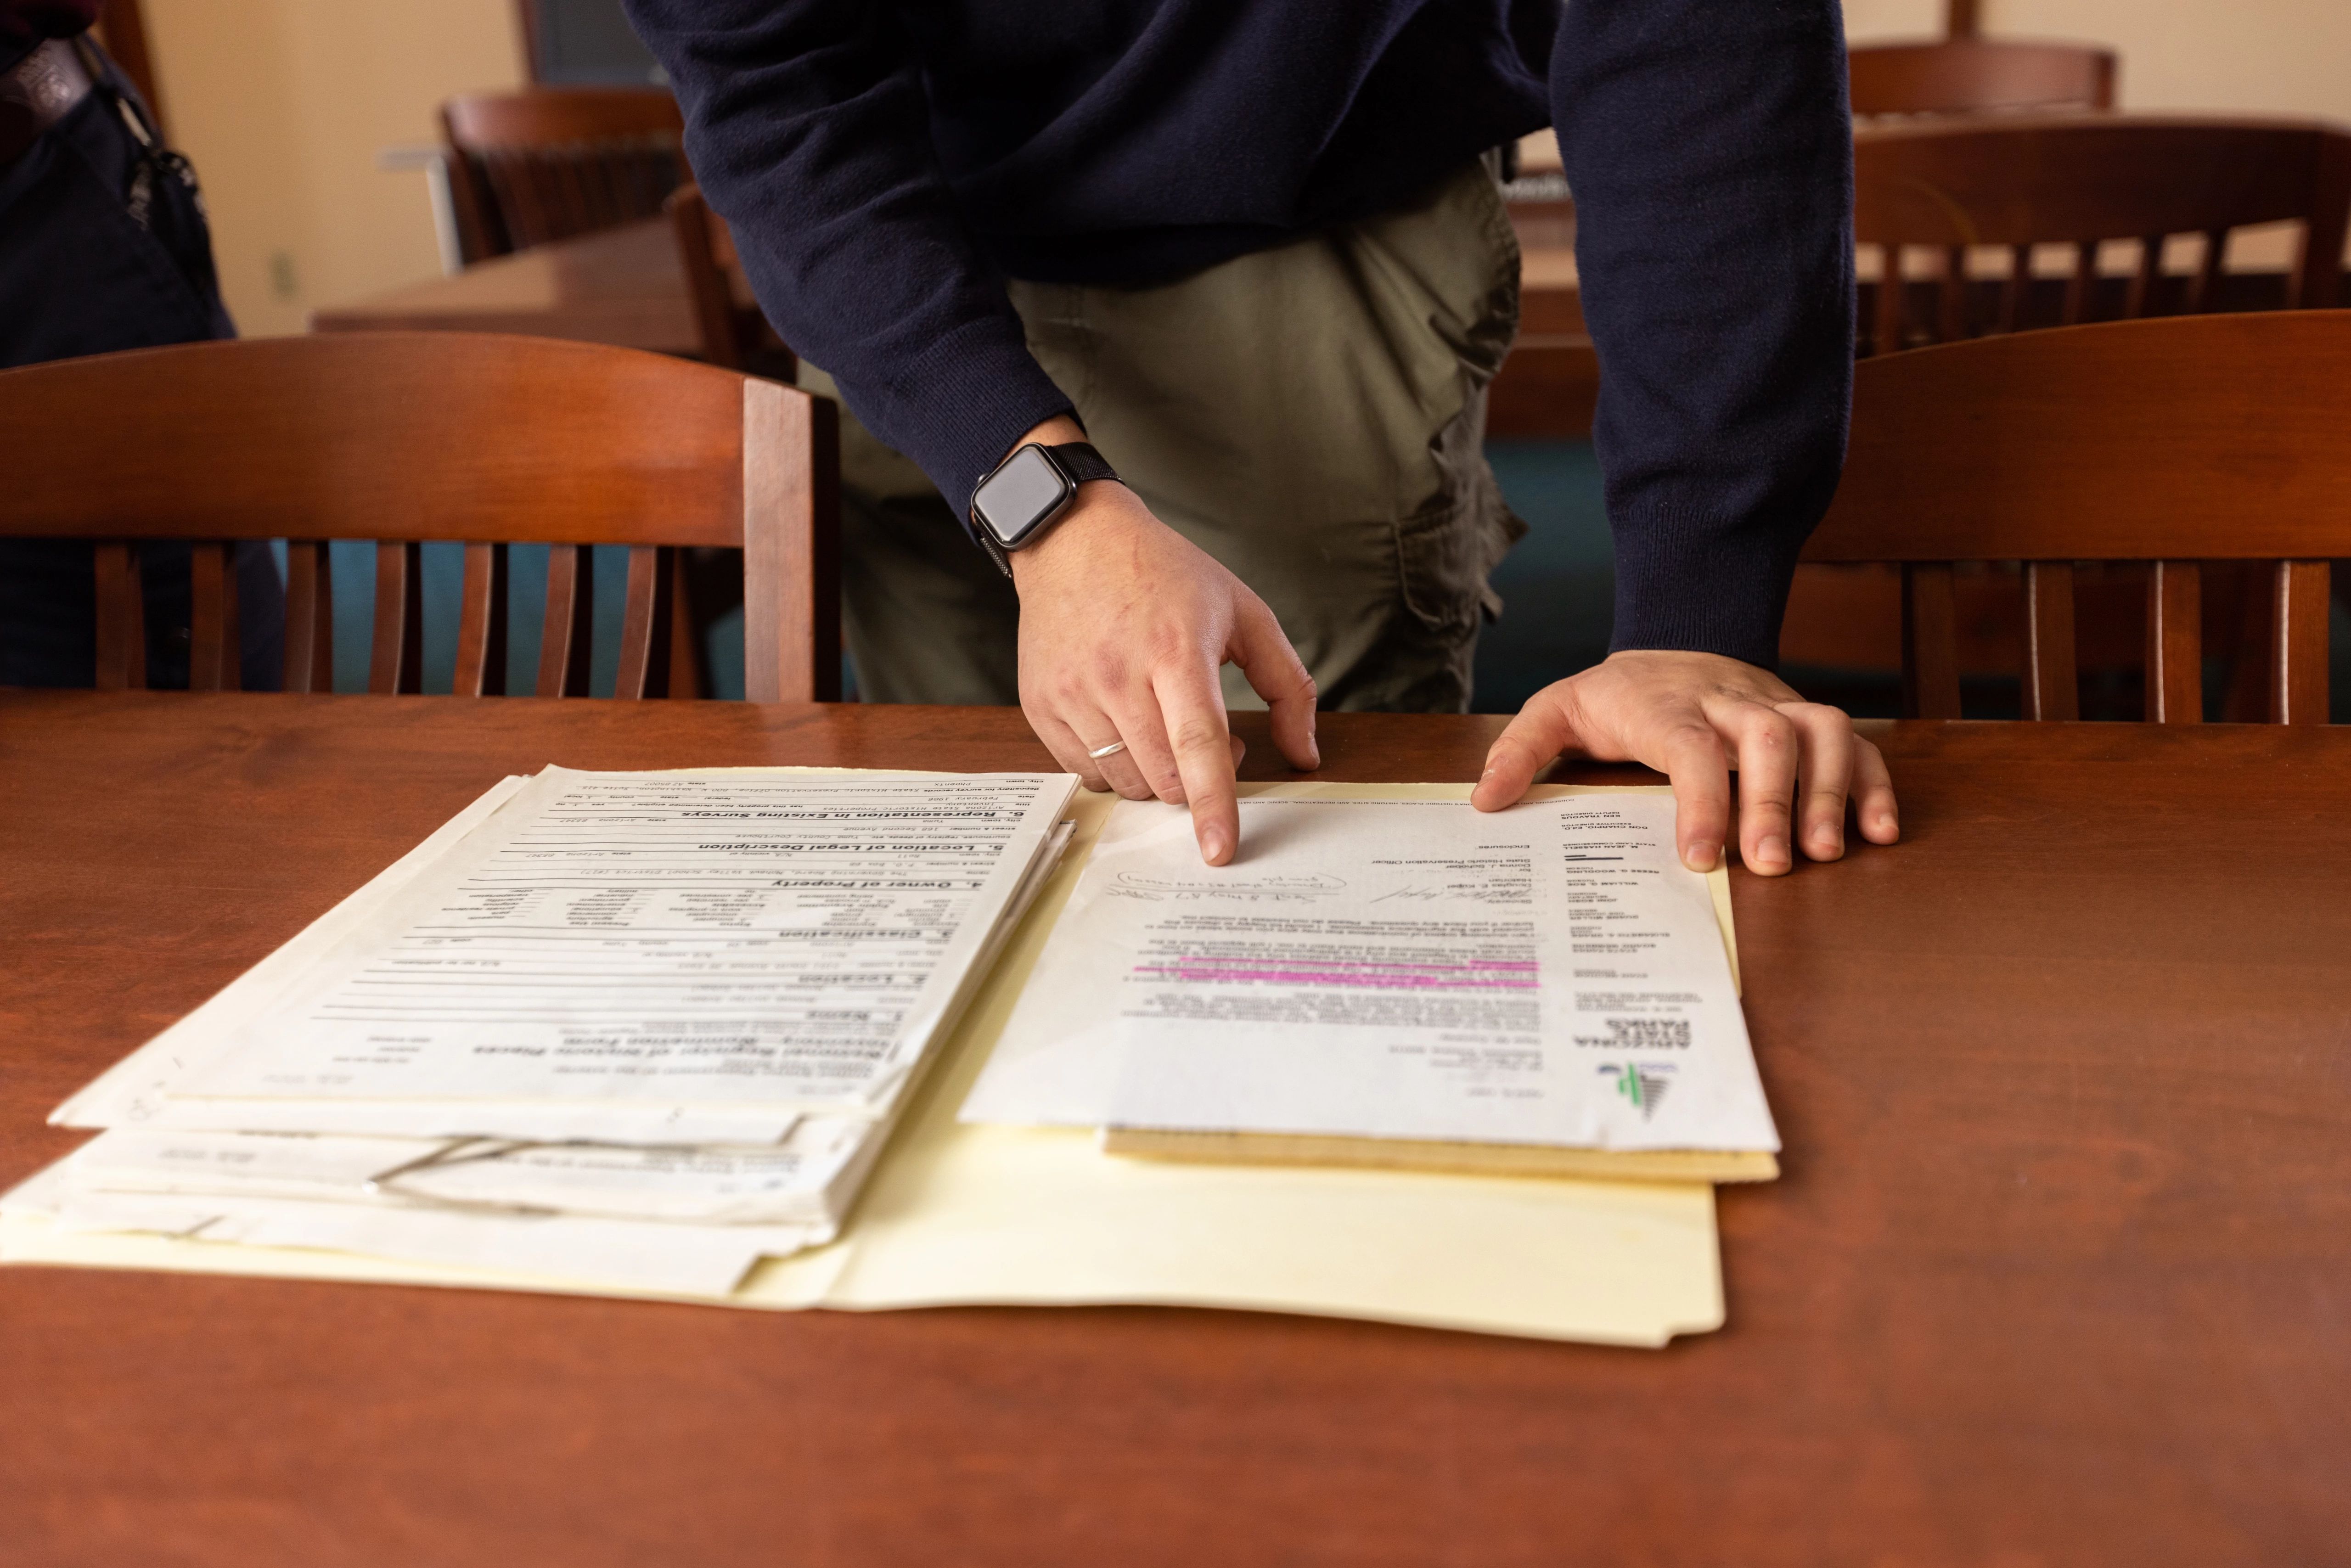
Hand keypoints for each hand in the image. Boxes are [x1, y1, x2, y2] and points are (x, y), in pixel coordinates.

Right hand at [1007, 419, 1319, 864]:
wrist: (1074, 540)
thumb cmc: (1165, 575)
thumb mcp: (1243, 612)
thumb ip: (1288, 685)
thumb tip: (1305, 754)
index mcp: (1174, 651)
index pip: (1197, 744)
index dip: (1212, 804)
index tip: (1220, 850)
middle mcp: (1117, 675)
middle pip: (1163, 777)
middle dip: (1193, 781)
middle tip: (1204, 735)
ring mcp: (1072, 693)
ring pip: (1126, 784)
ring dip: (1155, 774)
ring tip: (1161, 722)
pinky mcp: (1041, 706)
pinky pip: (1087, 773)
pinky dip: (1115, 765)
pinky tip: (1123, 721)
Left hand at [1469, 650, 1898, 874]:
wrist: (1674, 635)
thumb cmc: (1617, 692)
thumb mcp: (1555, 710)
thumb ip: (1520, 750)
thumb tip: (1485, 798)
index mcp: (1665, 704)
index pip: (1690, 747)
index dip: (1702, 799)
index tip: (1702, 857)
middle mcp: (1730, 700)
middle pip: (1769, 737)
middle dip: (1773, 802)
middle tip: (1770, 867)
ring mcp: (1776, 705)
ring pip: (1823, 730)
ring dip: (1830, 792)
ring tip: (1825, 854)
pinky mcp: (1807, 718)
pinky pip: (1856, 743)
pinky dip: (1873, 783)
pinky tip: (1877, 833)